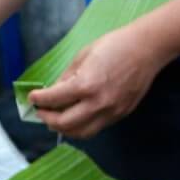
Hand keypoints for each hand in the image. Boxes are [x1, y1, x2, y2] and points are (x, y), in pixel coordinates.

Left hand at [28, 24, 173, 138]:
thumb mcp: (83, 56)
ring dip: (64, 129)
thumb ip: (66, 77)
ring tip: (56, 119)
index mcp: (86, 85)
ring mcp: (110, 112)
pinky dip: (81, 127)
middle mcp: (98, 103)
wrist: (147, 49)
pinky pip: (95, 128)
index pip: (54, 99)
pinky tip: (75, 118)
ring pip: (80, 133)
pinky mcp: (120, 115)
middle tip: (41, 112)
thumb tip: (53, 91)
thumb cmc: (115, 46)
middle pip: (64, 124)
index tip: (32, 98)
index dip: (39, 99)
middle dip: (47, 119)